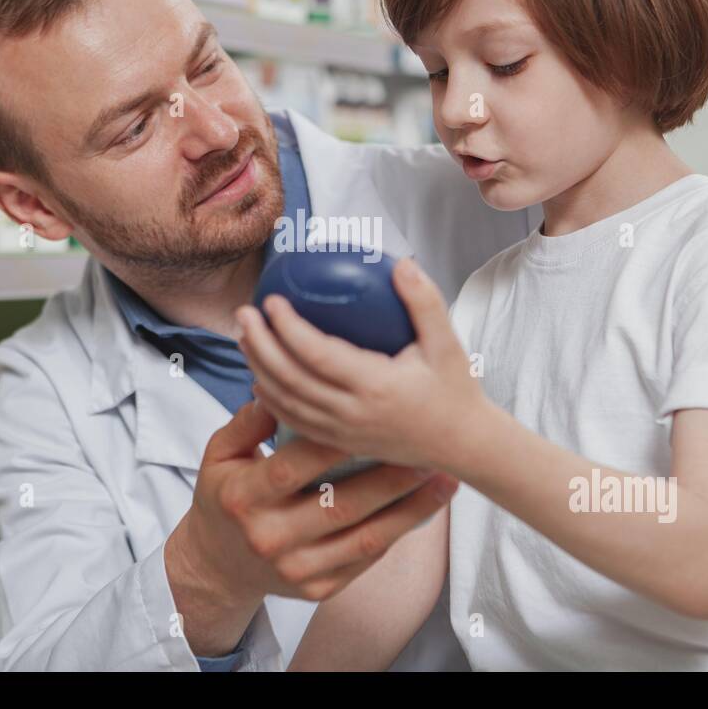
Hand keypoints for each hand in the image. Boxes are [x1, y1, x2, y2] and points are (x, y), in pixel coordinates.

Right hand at [165, 400, 457, 656]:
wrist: (219, 565)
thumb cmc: (226, 496)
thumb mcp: (220, 454)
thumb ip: (247, 421)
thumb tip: (277, 389)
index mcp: (243, 499)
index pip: (292, 467)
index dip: (333, 442)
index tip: (372, 416)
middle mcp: (270, 538)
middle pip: (341, 505)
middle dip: (391, 477)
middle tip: (428, 449)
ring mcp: (297, 570)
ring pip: (366, 538)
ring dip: (412, 509)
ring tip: (444, 480)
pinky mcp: (319, 589)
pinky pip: (368, 558)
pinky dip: (400, 531)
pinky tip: (426, 508)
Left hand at [237, 257, 488, 470]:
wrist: (463, 445)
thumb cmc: (455, 390)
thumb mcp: (447, 343)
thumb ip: (424, 302)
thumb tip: (400, 263)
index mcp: (376, 387)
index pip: (317, 355)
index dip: (288, 329)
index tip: (271, 301)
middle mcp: (353, 413)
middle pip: (290, 379)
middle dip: (260, 344)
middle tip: (244, 313)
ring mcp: (343, 432)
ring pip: (286, 402)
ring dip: (259, 368)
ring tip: (245, 337)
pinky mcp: (340, 443)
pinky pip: (294, 422)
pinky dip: (271, 400)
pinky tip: (260, 377)